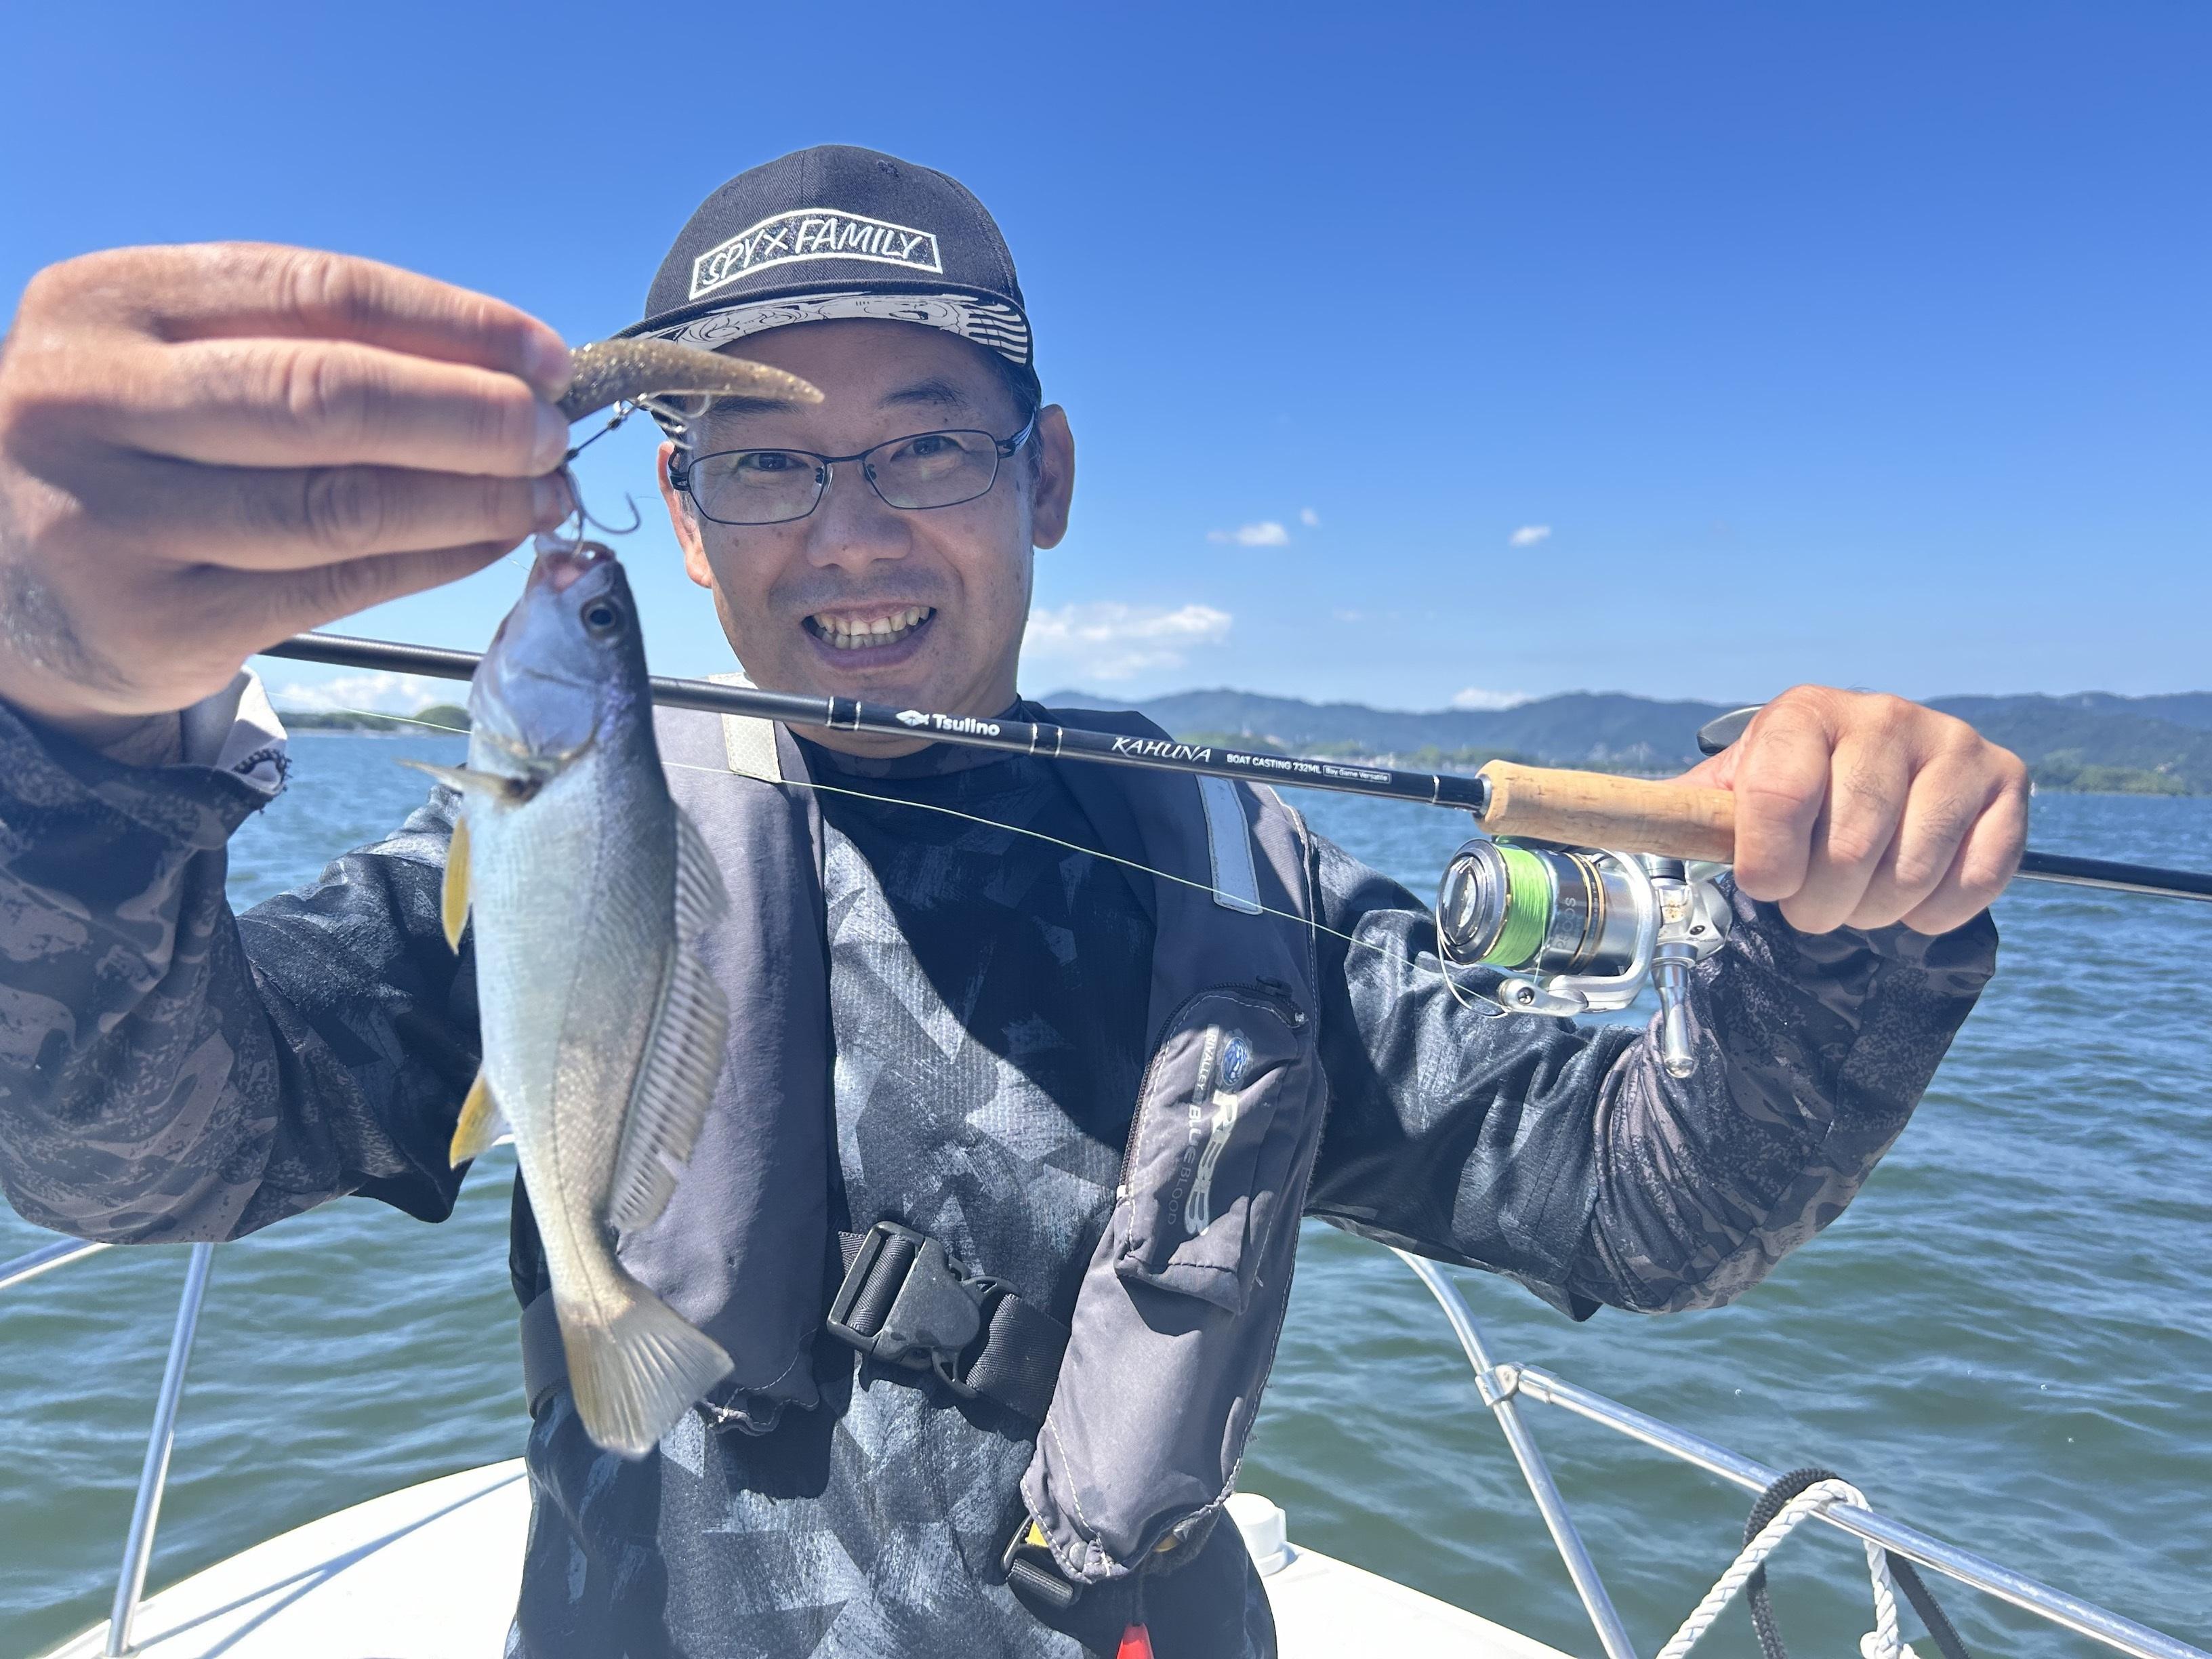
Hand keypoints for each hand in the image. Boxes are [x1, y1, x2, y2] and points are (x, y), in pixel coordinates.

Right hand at [0, 243, 575, 744]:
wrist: (0, 577)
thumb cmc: (133, 443)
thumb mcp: (178, 358)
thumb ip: (306, 343)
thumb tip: (502, 364)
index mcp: (106, 301)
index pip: (314, 294)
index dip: (451, 325)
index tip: (545, 356)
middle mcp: (91, 402)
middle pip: (330, 399)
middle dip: (471, 415)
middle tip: (552, 432)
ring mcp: (113, 518)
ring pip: (341, 504)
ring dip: (471, 498)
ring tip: (544, 491)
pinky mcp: (156, 619)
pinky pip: (335, 583)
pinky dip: (435, 558)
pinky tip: (490, 539)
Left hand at [1680, 686, 2028, 934]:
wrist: (1864, 782)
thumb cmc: (1787, 797)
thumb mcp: (1729, 798)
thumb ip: (1683, 815)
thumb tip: (1609, 824)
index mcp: (1803, 714)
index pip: (1781, 798)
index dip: (1769, 864)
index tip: (1766, 884)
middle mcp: (1882, 714)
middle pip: (1850, 847)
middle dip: (1821, 901)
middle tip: (1813, 900)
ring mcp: (1951, 742)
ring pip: (1911, 870)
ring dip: (1876, 908)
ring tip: (1859, 892)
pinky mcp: (2008, 779)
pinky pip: (1976, 877)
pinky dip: (1937, 910)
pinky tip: (1912, 891)